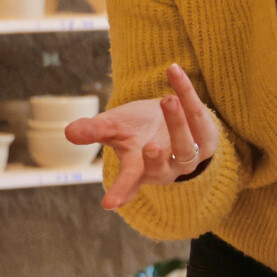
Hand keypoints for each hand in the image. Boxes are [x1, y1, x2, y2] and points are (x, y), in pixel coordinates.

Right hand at [69, 63, 221, 210]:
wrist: (171, 118)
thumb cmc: (137, 129)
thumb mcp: (114, 128)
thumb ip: (94, 130)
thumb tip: (69, 132)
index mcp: (139, 169)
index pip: (129, 183)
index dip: (120, 192)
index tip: (109, 204)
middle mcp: (164, 166)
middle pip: (161, 168)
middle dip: (155, 160)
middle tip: (149, 146)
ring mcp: (188, 154)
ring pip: (186, 145)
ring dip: (177, 122)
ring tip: (166, 100)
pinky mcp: (207, 136)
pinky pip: (197, 112)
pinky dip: (186, 91)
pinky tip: (173, 71)